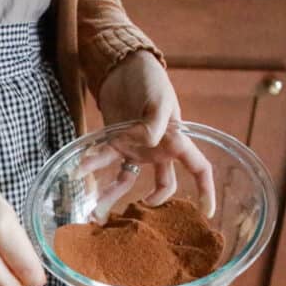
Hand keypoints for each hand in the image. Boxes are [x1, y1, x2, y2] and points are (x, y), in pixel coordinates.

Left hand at [95, 51, 215, 216]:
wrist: (124, 68)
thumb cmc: (149, 80)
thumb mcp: (158, 99)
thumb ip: (156, 121)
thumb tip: (150, 141)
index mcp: (177, 140)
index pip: (199, 168)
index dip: (206, 190)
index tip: (206, 213)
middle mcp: (159, 150)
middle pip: (163, 185)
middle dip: (153, 203)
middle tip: (138, 216)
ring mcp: (136, 150)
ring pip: (128, 181)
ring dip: (113, 196)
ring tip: (97, 213)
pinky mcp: (115, 144)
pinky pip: (104, 162)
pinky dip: (92, 167)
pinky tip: (79, 172)